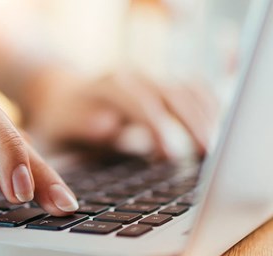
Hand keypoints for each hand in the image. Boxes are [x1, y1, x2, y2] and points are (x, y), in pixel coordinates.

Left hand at [24, 70, 217, 158]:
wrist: (61, 96)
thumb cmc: (61, 119)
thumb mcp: (61, 126)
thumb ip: (83, 126)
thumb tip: (109, 126)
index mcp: (107, 87)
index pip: (140, 102)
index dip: (158, 127)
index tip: (171, 156)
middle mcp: (132, 78)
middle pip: (172, 93)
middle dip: (192, 123)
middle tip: (206, 155)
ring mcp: (148, 80)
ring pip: (187, 90)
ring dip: (205, 117)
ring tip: (214, 149)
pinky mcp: (158, 87)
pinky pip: (192, 90)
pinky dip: (206, 107)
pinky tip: (213, 128)